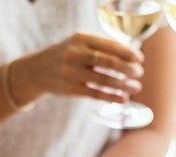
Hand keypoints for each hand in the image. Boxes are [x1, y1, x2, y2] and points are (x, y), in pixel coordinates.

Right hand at [14, 31, 144, 104]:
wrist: (36, 70)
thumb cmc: (65, 55)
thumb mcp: (78, 43)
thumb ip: (100, 46)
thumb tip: (130, 55)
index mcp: (81, 38)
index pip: (110, 45)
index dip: (128, 53)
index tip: (139, 59)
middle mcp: (76, 53)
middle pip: (110, 63)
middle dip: (128, 69)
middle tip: (139, 73)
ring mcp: (72, 72)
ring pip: (104, 80)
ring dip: (123, 85)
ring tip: (135, 88)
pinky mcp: (70, 88)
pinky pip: (95, 93)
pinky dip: (111, 97)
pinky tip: (123, 99)